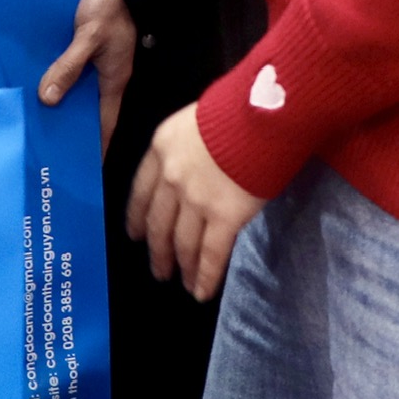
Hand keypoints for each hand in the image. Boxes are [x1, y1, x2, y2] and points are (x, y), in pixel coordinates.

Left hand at [40, 0, 135, 153]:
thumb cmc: (110, 9)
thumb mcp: (89, 38)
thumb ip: (69, 66)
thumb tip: (49, 98)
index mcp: (113, 81)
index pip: (105, 124)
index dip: (97, 147)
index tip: (85, 170)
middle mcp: (105, 77)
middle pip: (88, 111)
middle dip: (73, 129)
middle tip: (49, 149)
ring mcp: (96, 64)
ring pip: (77, 92)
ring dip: (60, 104)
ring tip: (36, 121)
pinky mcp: (84, 50)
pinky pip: (70, 71)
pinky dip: (56, 79)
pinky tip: (37, 85)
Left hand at [125, 103, 262, 300]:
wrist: (263, 112)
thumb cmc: (238, 107)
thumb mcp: (198, 118)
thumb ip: (189, 147)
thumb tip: (198, 167)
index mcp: (161, 148)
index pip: (141, 191)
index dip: (138, 217)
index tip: (135, 235)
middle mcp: (171, 177)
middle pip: (159, 222)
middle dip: (158, 250)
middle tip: (159, 269)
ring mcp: (196, 199)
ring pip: (183, 242)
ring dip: (183, 267)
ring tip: (183, 283)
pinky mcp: (224, 217)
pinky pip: (211, 254)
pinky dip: (205, 276)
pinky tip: (202, 292)